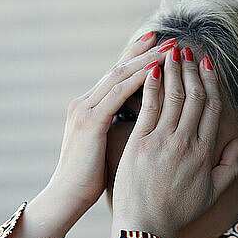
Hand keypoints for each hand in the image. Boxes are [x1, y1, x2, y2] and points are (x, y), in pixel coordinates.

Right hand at [47, 32, 170, 217]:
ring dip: (147, 61)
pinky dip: (138, 80)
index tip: (160, 47)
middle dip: (145, 53)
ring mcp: (84, 110)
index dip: (137, 59)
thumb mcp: (103, 146)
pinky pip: (118, 94)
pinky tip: (158, 72)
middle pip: (119, 69)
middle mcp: (83, 103)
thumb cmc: (88, 178)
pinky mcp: (89, 122)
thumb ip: (115, 128)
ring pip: (120, 76)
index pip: (116, 77)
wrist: (66, 196)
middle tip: (171, 40)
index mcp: (87, 108)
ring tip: (171, 50)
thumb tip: (140, 122)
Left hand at [111, 47, 237, 237]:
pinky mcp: (139, 143)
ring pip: (173, 97)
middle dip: (192, 70)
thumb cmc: (177, 211)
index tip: (208, 64)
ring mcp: (162, 142)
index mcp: (205, 153)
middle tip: (187, 49)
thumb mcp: (212, 193)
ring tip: (171, 51)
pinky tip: (151, 70)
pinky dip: (151, 87)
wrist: (144, 226)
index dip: (211, 83)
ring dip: (173, 71)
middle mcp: (186, 143)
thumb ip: (230, 168)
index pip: (212, 108)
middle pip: (194, 97)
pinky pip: (148, 108)